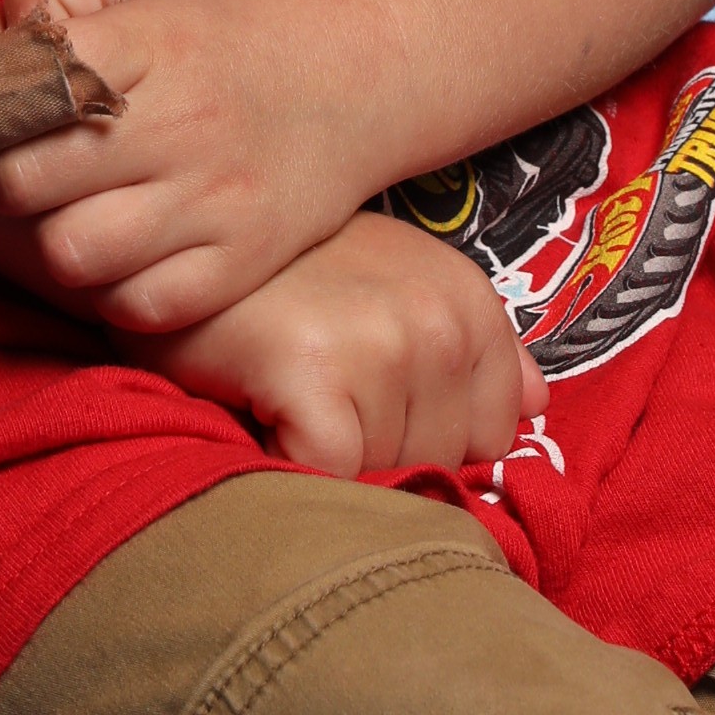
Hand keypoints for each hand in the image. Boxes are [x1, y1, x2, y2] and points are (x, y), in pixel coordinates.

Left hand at [0, 0, 400, 329]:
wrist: (368, 70)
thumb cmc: (234, 18)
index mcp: (154, 38)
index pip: (26, 84)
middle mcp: (184, 121)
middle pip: (25, 180)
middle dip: (13, 174)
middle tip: (39, 164)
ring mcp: (217, 199)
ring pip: (71, 254)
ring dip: (57, 236)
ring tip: (79, 211)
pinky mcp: (243, 260)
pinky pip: (138, 306)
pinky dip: (115, 289)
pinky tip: (125, 253)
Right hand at [142, 212, 545, 478]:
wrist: (177, 239)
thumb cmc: (285, 276)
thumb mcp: (394, 285)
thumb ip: (473, 344)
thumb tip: (537, 402)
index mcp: (468, 299)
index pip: (492, 434)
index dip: (424, 437)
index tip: (365, 400)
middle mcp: (440, 317)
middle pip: (439, 462)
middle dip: (378, 451)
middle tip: (317, 393)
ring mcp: (383, 341)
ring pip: (386, 474)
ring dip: (333, 458)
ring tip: (289, 396)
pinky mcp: (317, 371)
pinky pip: (332, 475)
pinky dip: (291, 463)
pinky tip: (262, 411)